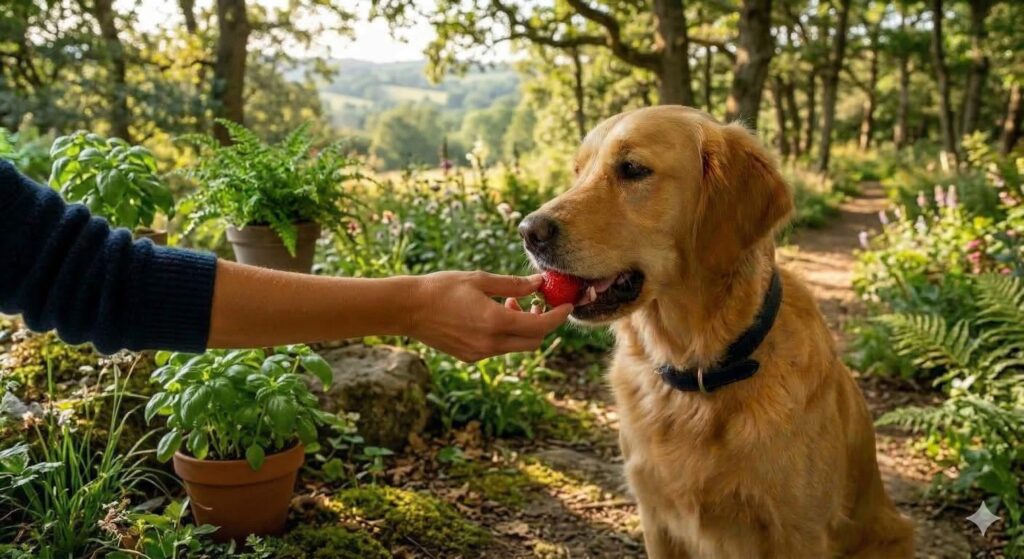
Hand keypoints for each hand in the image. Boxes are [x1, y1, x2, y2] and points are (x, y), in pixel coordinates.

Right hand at [407, 271, 571, 361]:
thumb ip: (514, 284)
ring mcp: (479, 353)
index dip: (558, 316)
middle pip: (533, 341)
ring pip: (516, 345)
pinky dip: (506, 334)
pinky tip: (493, 314)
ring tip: (510, 303)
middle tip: (539, 303)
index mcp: (495, 322)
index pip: (541, 326)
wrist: (407, 309)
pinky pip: (499, 348)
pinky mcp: (470, 356)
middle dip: (543, 323)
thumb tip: (540, 283)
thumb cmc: (441, 288)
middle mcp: (490, 344)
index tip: (567, 304)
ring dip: (522, 327)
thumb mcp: (480, 279)